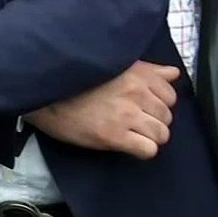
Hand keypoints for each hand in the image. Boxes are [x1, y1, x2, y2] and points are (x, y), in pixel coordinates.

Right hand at [25, 61, 180, 159]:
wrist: (43, 93)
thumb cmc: (75, 79)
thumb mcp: (113, 67)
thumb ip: (146, 70)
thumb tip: (173, 74)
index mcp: (135, 73)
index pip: (170, 95)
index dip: (157, 102)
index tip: (141, 105)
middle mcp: (134, 92)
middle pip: (167, 116)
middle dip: (153, 120)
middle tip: (132, 120)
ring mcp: (125, 114)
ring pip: (161, 134)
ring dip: (148, 136)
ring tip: (129, 132)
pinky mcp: (114, 136)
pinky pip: (148, 150)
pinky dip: (141, 149)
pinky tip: (126, 142)